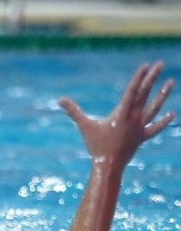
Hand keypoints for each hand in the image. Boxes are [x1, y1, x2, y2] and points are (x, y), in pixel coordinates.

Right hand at [58, 62, 173, 167]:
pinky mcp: (142, 137)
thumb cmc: (96, 145)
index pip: (132, 91)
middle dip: (152, 78)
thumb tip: (60, 100)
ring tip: (171, 82)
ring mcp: (140, 127)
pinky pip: (155, 128)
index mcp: (121, 113)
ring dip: (163, 94)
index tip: (145, 65)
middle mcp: (134, 118)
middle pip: (145, 94)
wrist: (109, 165)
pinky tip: (171, 114)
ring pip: (154, 108)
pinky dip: (163, 121)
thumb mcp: (84, 126)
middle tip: (160, 65)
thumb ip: (74, 111)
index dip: (139, 77)